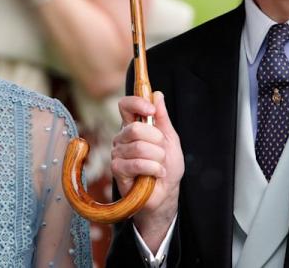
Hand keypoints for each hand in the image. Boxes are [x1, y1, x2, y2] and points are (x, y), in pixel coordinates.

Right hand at [112, 91, 183, 249]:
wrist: (165, 194)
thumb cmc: (167, 166)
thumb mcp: (170, 139)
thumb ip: (162, 118)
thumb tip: (157, 95)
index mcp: (134, 126)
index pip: (125, 106)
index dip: (137, 103)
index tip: (151, 109)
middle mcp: (122, 138)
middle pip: (135, 128)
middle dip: (156, 141)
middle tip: (162, 151)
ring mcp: (118, 153)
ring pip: (139, 147)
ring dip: (157, 158)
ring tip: (160, 165)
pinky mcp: (117, 170)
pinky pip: (136, 164)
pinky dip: (153, 169)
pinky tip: (157, 174)